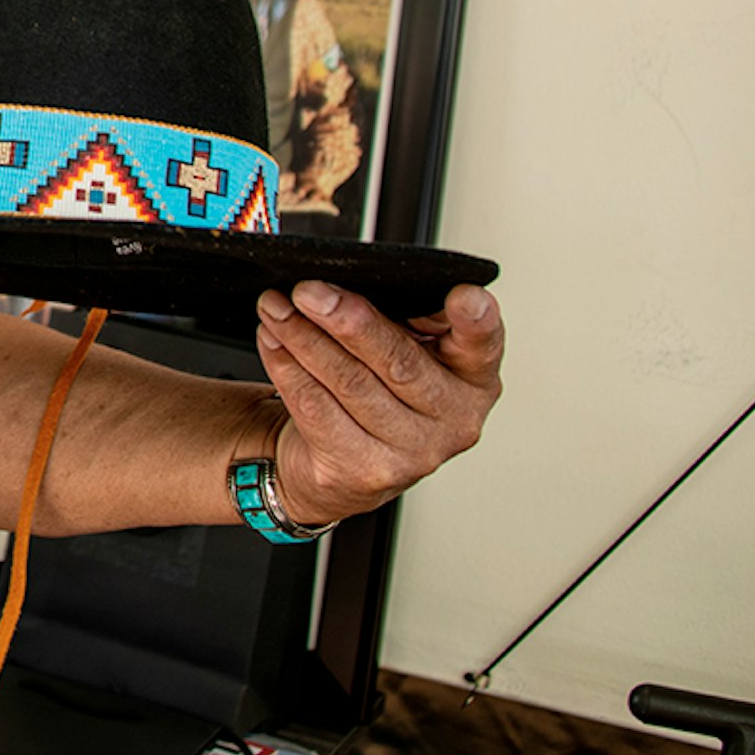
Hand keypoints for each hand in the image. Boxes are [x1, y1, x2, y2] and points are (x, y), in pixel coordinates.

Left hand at [254, 278, 503, 525]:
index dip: (477, 321)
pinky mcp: (368, 470)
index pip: (482, 344)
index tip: (465, 297)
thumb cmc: (376, 387)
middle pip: (399, 361)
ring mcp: (414, 452)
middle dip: (347, 320)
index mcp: (472, 376)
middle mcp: (454, 418)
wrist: (341, 463)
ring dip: (302, 337)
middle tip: (307, 291)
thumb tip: (342, 284)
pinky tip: (272, 341)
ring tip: (275, 307)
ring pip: (350, 382)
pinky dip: (287, 366)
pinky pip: (317, 408)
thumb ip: (396, 316)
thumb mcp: (399, 346)